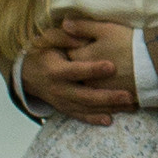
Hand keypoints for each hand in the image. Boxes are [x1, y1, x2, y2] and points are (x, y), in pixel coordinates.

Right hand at [23, 16, 140, 122]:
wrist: (28, 75)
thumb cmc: (43, 52)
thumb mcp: (49, 39)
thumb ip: (65, 37)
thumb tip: (82, 39)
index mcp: (56, 70)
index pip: (76, 71)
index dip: (93, 69)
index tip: (112, 66)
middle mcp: (59, 89)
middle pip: (85, 96)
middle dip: (108, 97)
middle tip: (128, 95)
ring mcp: (62, 102)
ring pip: (87, 109)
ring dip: (109, 109)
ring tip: (129, 107)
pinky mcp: (65, 110)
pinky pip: (81, 117)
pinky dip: (94, 119)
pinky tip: (110, 120)